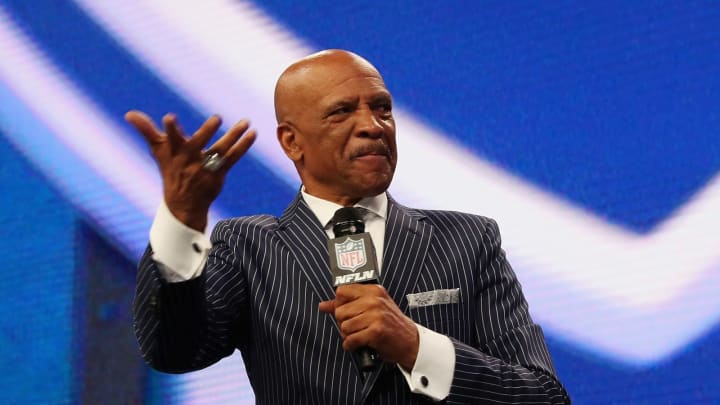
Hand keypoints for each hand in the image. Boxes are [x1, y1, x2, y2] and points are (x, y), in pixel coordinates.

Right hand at [125, 110, 255, 230]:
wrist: (183, 204)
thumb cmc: (170, 170)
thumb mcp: (158, 151)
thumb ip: (146, 130)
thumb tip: (128, 114)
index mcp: (174, 153)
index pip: (171, 139)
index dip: (171, 129)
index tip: (169, 117)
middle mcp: (189, 161)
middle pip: (198, 144)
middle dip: (206, 132)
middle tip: (217, 118)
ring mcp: (205, 168)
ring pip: (220, 150)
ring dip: (234, 135)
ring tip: (245, 122)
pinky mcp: (219, 173)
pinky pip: (233, 158)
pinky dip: (243, 146)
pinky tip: (253, 133)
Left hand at [319, 284, 418, 369]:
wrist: (411, 342)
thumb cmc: (390, 324)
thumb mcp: (372, 307)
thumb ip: (347, 304)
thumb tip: (323, 305)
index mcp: (373, 291)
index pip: (342, 291)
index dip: (340, 304)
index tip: (348, 312)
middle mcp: (374, 300)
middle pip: (340, 311)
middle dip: (344, 323)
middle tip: (356, 327)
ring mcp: (376, 315)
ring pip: (344, 326)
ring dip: (348, 336)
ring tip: (360, 335)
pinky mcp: (376, 331)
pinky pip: (351, 339)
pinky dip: (351, 345)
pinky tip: (360, 344)